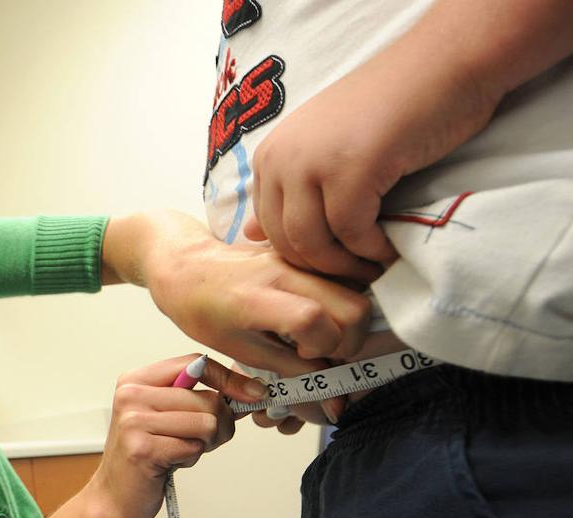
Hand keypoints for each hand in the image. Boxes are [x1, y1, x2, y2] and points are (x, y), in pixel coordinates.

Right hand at [85, 355, 265, 517]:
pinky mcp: (142, 449)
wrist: (115, 495)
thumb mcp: (169, 416)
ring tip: (180, 450)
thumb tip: (249, 389)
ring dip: (204, 443)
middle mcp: (131, 395)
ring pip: (206, 423)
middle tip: (201, 439)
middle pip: (207, 398)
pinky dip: (190, 458)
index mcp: (136, 380)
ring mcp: (134, 421)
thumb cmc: (146, 455)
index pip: (194, 363)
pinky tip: (171, 462)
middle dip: (220, 424)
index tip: (253, 391)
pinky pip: (194, 447)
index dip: (228, 377)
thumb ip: (200, 398)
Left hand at [147, 215, 371, 372]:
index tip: (304, 357)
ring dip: (350, 323)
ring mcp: (299, 258)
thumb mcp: (238, 349)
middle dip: (351, 342)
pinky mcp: (306, 254)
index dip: (321, 347)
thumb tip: (329, 400)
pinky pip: (345, 280)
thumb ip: (287, 370)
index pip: (313, 319)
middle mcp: (284, 270)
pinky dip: (344, 304)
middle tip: (323, 353)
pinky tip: (318, 316)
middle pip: (354, 307)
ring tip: (319, 335)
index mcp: (257, 296)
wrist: (187, 265)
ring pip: (359, 292)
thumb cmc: (203, 310)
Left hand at [242, 25, 500, 279]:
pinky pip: (350, 232)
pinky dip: (371, 249)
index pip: (267, 228)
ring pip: (313, 243)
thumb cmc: (388, 110)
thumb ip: (287, 191)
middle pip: (285, 241)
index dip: (300, 256)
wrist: (442, 66)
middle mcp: (280, 157)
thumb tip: (248, 233)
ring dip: (345, 265)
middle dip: (322, 268)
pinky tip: (388, 248)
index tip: (335, 265)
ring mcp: (312, 162)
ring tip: (372, 268)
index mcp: (269, 155)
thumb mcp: (323, 150)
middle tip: (356, 276)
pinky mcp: (350, 169)